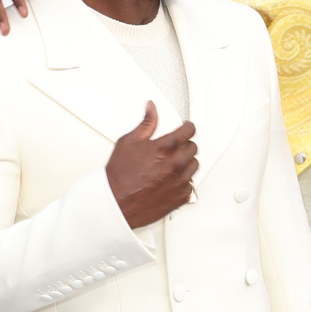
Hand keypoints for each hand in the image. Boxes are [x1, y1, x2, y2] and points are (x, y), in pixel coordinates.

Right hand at [106, 102, 197, 228]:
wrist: (116, 203)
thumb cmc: (120, 176)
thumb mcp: (129, 142)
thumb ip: (146, 123)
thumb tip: (151, 108)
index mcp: (166, 147)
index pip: (189, 130)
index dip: (187, 127)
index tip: (185, 128)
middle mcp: (176, 164)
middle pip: (193, 148)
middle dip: (185, 145)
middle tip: (173, 149)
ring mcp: (180, 181)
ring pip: (194, 166)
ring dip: (186, 163)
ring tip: (170, 165)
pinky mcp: (181, 197)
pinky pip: (191, 185)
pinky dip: (183, 181)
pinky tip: (170, 180)